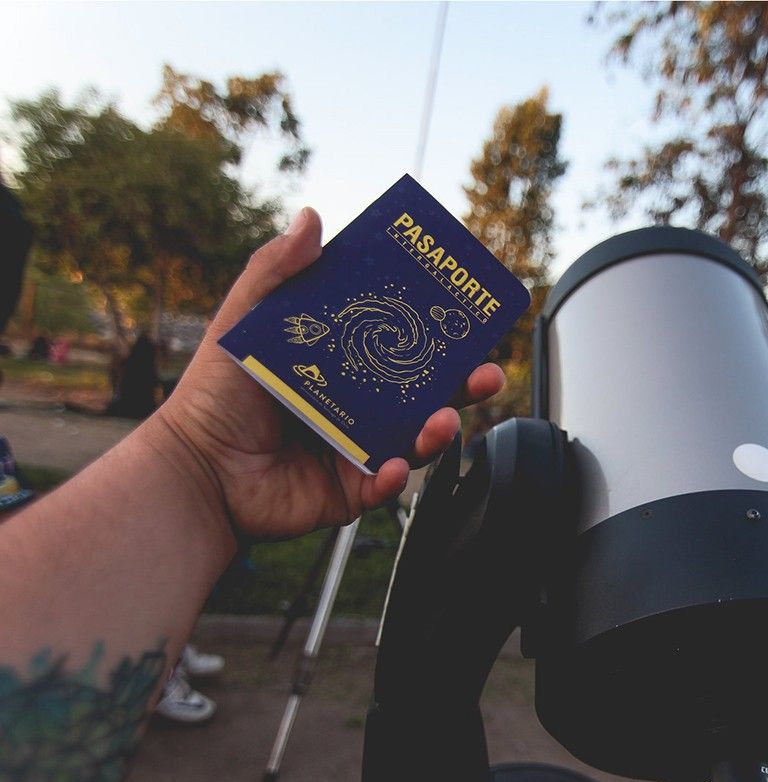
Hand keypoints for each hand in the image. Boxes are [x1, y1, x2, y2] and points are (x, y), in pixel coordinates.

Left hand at [154, 208, 503, 539]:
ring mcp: (357, 449)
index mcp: (343, 364)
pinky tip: (389, 466)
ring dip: (438, 430)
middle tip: (485, 373)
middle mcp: (358, 406)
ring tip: (443, 420)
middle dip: (463, 383)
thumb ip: (275, 271)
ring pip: (415, 439)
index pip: (401, 343)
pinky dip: (391, 478)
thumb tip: (312, 217)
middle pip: (424, 391)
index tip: (466, 316)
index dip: (437, 332)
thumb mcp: (242, 321)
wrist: (194, 469)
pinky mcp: (348, 489)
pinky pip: (382, 486)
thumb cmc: (213, 396)